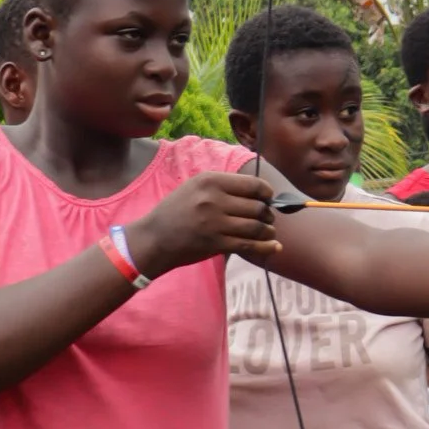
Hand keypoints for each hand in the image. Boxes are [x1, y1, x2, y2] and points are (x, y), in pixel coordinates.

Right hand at [131, 171, 279, 278]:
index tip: (268, 198)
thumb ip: (223, 186)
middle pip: (258, 206)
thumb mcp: (194, 188)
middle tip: (267, 218)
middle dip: (268, 214)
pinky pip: (249, 245)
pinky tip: (275, 246)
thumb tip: (257, 191)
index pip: (252, 184)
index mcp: (210, 181)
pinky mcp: (215, 244)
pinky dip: (266, 247)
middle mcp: (213, 200)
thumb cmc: (175, 212)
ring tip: (268, 232)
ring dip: (268, 231)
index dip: (267, 193)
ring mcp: (214, 223)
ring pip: (256, 226)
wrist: (153, 239)